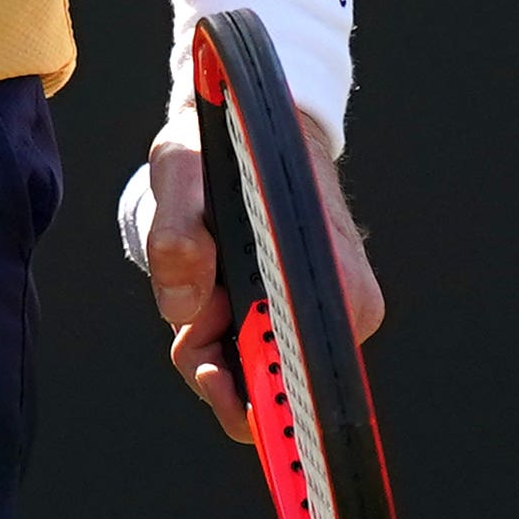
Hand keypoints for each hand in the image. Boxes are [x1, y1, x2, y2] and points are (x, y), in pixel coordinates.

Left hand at [131, 117, 388, 446]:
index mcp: (331, 281)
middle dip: (216, 361)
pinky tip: (210, 295)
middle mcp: (342, 308)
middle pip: (272, 389)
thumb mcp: (182, 169)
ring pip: (256, 375)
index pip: (302, 381)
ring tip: (200, 286)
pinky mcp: (303, 317)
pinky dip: (221, 337)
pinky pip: (254, 354)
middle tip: (195, 308)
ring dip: (212, 345)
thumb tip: (185, 309)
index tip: (207, 365)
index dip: (247, 391)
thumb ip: (176, 233)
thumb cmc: (225, 147)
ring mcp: (324, 316)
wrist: (251, 127)